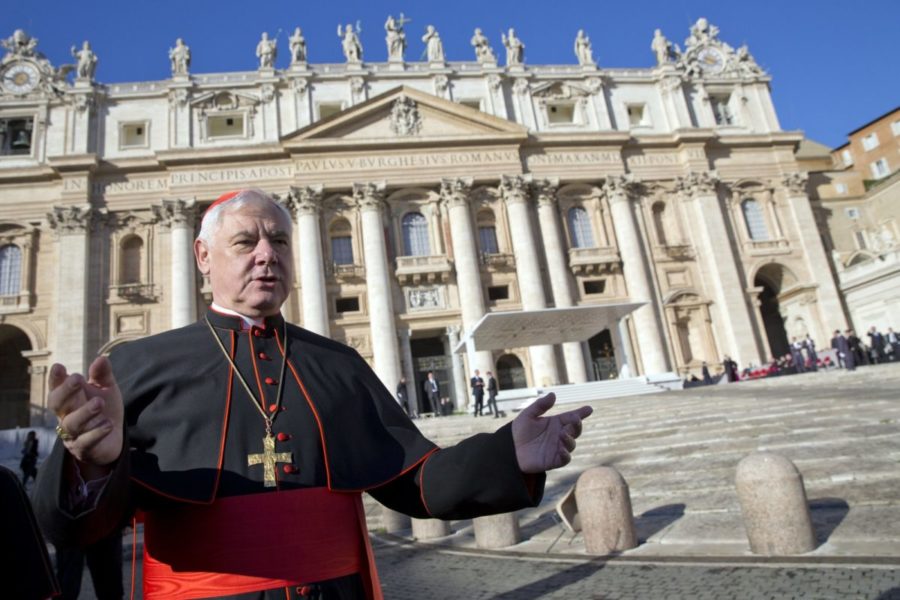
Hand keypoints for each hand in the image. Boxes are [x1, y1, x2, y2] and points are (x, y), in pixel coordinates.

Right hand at [48, 357, 123, 477]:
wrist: (112, 440)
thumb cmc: (104, 409)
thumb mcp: (106, 390)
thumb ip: (102, 375)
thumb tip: (101, 358)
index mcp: (69, 399)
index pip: (57, 388)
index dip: (55, 379)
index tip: (59, 367)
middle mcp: (66, 415)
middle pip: (57, 404)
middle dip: (65, 391)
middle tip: (78, 378)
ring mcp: (73, 433)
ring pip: (72, 423)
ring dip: (84, 412)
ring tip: (99, 403)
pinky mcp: (84, 448)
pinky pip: (86, 441)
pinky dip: (96, 433)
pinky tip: (108, 424)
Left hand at [511, 393, 591, 473]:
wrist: (509, 449)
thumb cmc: (519, 431)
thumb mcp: (528, 415)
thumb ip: (540, 405)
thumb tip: (553, 395)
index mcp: (555, 423)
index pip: (571, 417)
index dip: (581, 413)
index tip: (589, 409)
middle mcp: (559, 435)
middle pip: (575, 430)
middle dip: (577, 425)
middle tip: (574, 420)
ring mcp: (557, 448)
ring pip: (571, 444)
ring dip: (569, 439)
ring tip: (563, 434)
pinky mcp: (553, 460)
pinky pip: (565, 459)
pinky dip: (566, 455)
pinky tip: (562, 449)